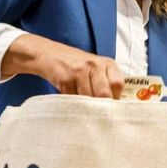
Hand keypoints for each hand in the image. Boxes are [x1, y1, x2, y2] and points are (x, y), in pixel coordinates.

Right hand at [2, 34, 124, 97]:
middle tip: (96, 113)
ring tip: (83, 107)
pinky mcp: (66, 78)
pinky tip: (71, 100)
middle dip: (100, 106)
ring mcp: (80, 70)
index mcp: (107, 63)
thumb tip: (114, 109)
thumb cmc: (75, 66)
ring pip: (89, 98)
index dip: (114, 98)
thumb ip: (106, 84)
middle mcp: (96, 65)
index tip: (110, 108)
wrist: (48, 54)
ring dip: (86, 107)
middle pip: (104, 94)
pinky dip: (73, 104)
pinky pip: (74, 98)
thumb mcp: (95, 69)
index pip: (118, 84)